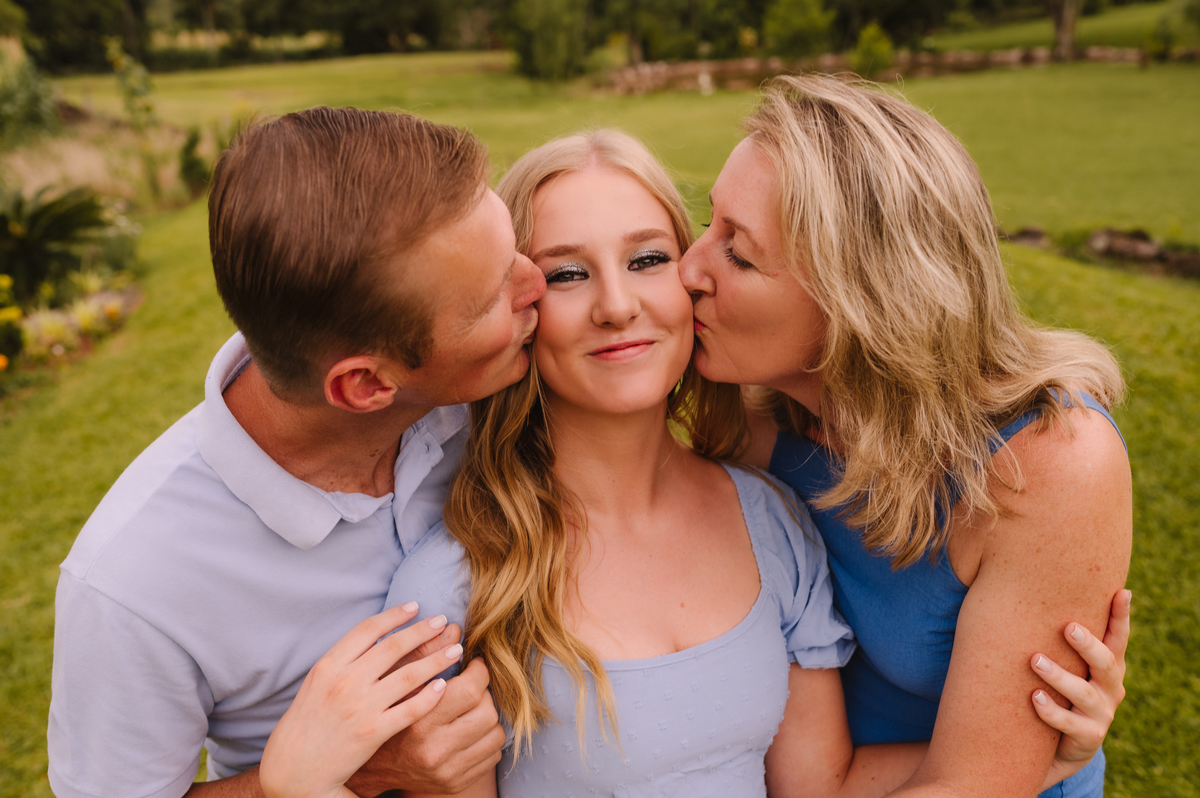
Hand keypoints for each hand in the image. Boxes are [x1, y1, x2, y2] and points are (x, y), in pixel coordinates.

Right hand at [258, 603, 463, 797]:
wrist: (292, 771)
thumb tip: (379, 636)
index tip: (415, 606)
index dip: (394, 615)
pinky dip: (430, 695)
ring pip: (409, 675)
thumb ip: (344, 661)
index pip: (367, 629)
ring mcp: (360, 707)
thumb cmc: (306, 724)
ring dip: (436, 659)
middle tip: (444, 620)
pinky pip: (410, 709)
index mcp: (328, 666)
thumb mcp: (317, 683)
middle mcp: (344, 682)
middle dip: (423, 630)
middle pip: (394, 647)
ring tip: (455, 649)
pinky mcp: (373, 733)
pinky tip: (444, 687)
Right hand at [345, 656, 505, 795]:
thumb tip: (453, 629)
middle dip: (484, 693)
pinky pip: (493, 754)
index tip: (473, 663)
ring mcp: (448, 771)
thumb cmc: (381, 715)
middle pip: (487, 710)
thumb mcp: (392, 683)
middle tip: (472, 685)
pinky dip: (488, 738)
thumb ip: (423, 654)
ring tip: (470, 708)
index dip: (478, 671)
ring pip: (495, 732)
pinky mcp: (457, 783)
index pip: (470, 690)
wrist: (370, 772)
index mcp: (417, 723)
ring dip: (487, 715)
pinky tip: (470, 730)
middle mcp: (434, 750)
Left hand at [1035, 589, 1131, 789]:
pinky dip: (1051, 710)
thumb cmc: (1056, 693)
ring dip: (1059, 675)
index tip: (1123, 592)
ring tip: (1035, 660)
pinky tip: (1034, 697)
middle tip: (1067, 627)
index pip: (1117, 638)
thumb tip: (1023, 592)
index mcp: (1107, 666)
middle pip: (1105, 662)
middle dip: (1087, 644)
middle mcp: (1110, 687)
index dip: (1122, 616)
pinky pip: (1070, 724)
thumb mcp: (1064, 665)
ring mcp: (1102, 714)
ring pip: (1083, 692)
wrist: (1056, 748)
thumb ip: (1055, 638)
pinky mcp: (1089, 738)